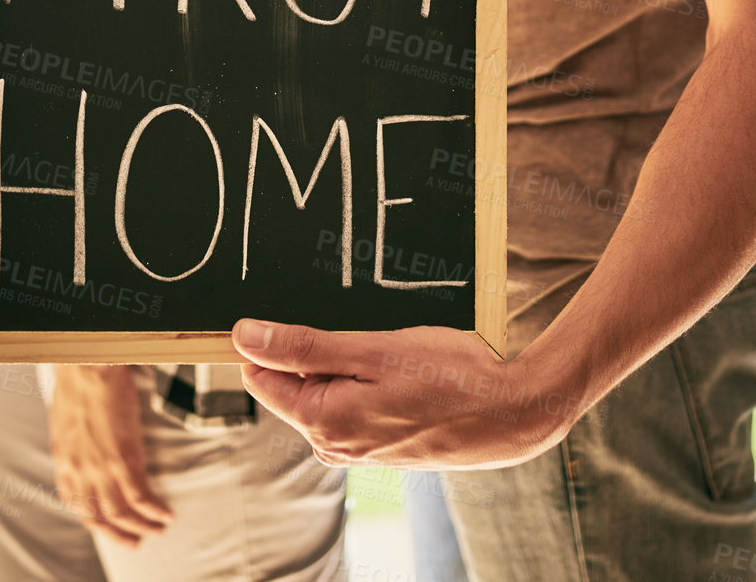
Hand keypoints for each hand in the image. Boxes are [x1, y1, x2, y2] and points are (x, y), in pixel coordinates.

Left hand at [47, 364, 171, 545]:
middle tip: (136, 541)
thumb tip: (86, 450)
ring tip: (158, 529)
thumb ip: (75, 443)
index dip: (94, 519)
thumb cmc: (79, 381)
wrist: (89, 363)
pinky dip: (154, 510)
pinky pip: (141, 497)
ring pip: (121, 513)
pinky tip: (166, 513)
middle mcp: (79, 472)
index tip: (108, 523)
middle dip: (118, 534)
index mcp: (64, 462)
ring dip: (141, 526)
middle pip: (98, 517)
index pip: (76, 504)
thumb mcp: (67, 420)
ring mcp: (101, 468)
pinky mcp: (123, 459)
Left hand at [230, 320, 573, 469]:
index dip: (271, 336)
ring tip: (387, 341)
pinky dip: (366, 375)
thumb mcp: (372, 349)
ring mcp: (359, 448)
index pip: (260, 375)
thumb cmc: (449, 376)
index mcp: (322, 423)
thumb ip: (303, 346)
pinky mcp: (381, 443)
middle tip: (361, 323)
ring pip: (327, 387)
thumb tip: (242, 338)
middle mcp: (334, 445)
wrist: (513, 413)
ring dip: (346, 358)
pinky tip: (400, 361)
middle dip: (315, 346)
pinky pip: (354, 400)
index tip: (297, 306)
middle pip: (295, 380)